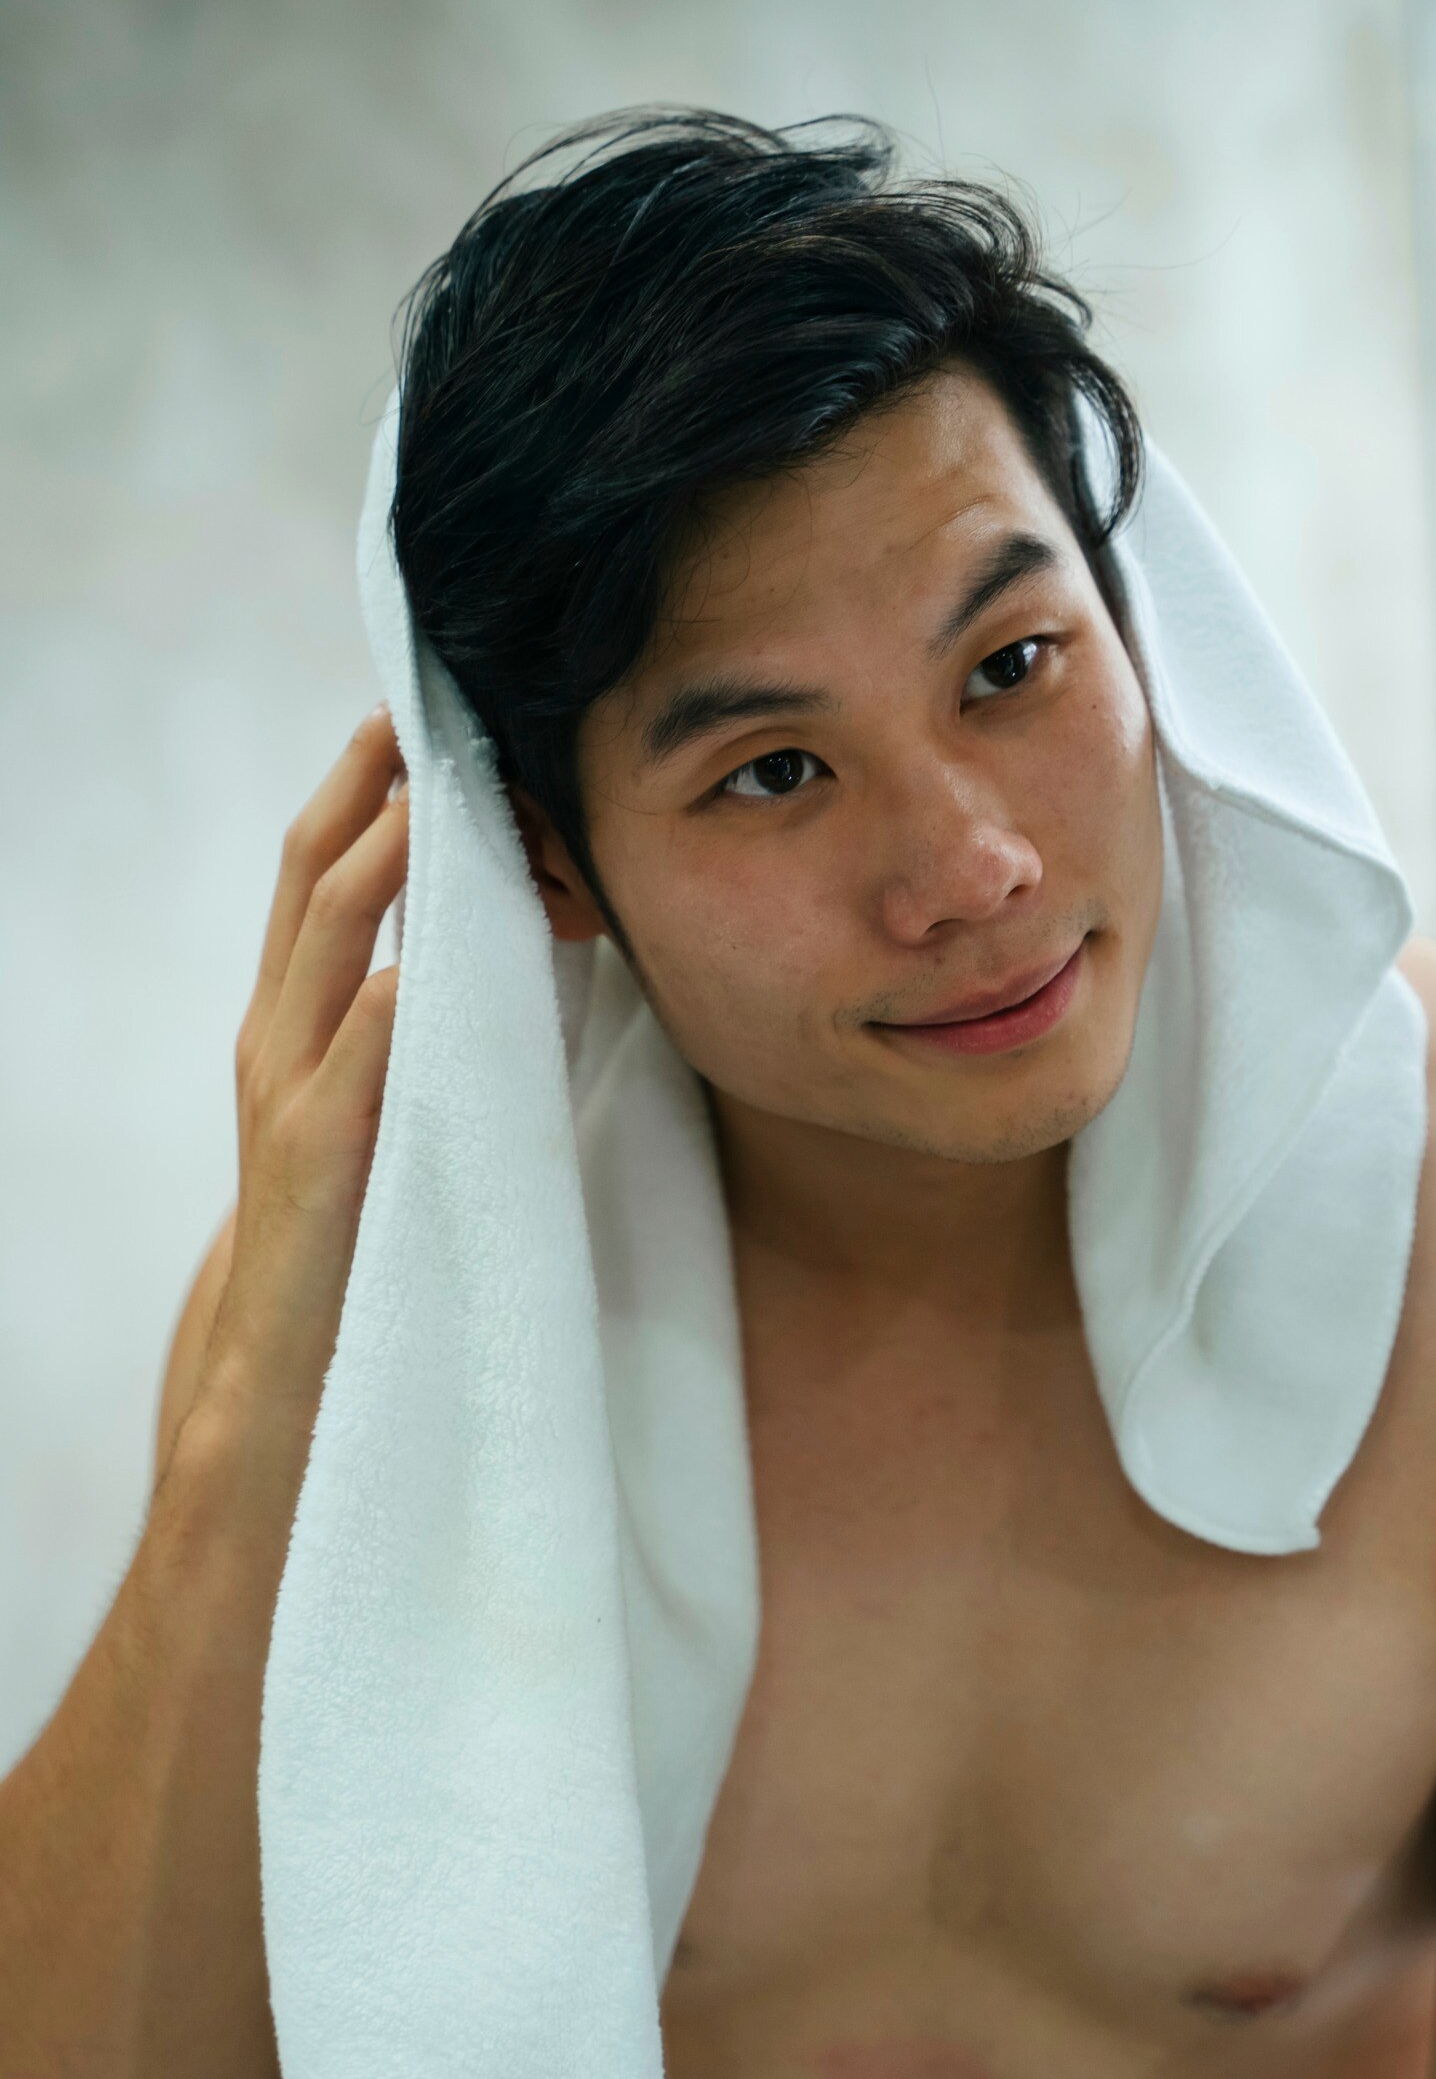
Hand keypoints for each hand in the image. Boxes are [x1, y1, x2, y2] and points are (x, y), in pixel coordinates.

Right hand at [195, 709, 407, 1455]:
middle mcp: (277, 1036)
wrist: (287, 1373)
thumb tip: (514, 937)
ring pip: (329, 947)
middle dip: (365, 785)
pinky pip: (354, 1068)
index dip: (366, 785)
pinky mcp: (316, 1164)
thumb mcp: (390, 1105)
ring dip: (385, 864)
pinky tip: (429, 963)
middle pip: (312, 877)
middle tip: (428, 705)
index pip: (325, 870)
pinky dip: (390, 1008)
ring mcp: (287, 1095)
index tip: (422, 708)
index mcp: (298, 1017)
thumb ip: (427, 1027)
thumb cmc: (361, 1229)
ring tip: (436, 790)